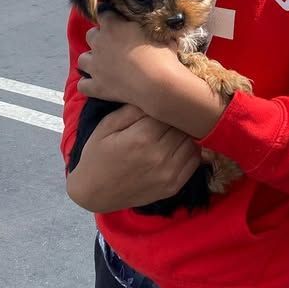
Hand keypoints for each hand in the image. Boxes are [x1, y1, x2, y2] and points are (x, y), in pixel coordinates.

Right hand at [65, 104, 200, 212]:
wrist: (94, 192)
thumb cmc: (97, 155)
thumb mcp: (107, 125)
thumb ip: (132, 109)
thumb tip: (155, 95)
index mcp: (142, 137)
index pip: (169, 111)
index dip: (165, 106)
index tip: (160, 105)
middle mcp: (159, 155)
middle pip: (183, 126)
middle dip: (175, 119)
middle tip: (166, 118)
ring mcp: (168, 173)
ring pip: (192, 142)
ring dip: (185, 134)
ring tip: (171, 132)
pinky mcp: (173, 187)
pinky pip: (194, 161)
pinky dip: (190, 150)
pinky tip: (177, 147)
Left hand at [77, 12, 180, 108]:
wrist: (159, 84)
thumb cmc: (162, 56)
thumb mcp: (159, 34)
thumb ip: (150, 28)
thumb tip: (156, 26)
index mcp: (113, 26)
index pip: (104, 13)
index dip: (111, 17)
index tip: (119, 22)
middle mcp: (99, 43)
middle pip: (90, 34)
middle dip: (99, 37)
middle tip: (114, 44)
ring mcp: (95, 66)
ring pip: (82, 59)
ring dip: (90, 60)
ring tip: (103, 64)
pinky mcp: (97, 86)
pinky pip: (82, 85)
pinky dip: (88, 84)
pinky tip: (97, 84)